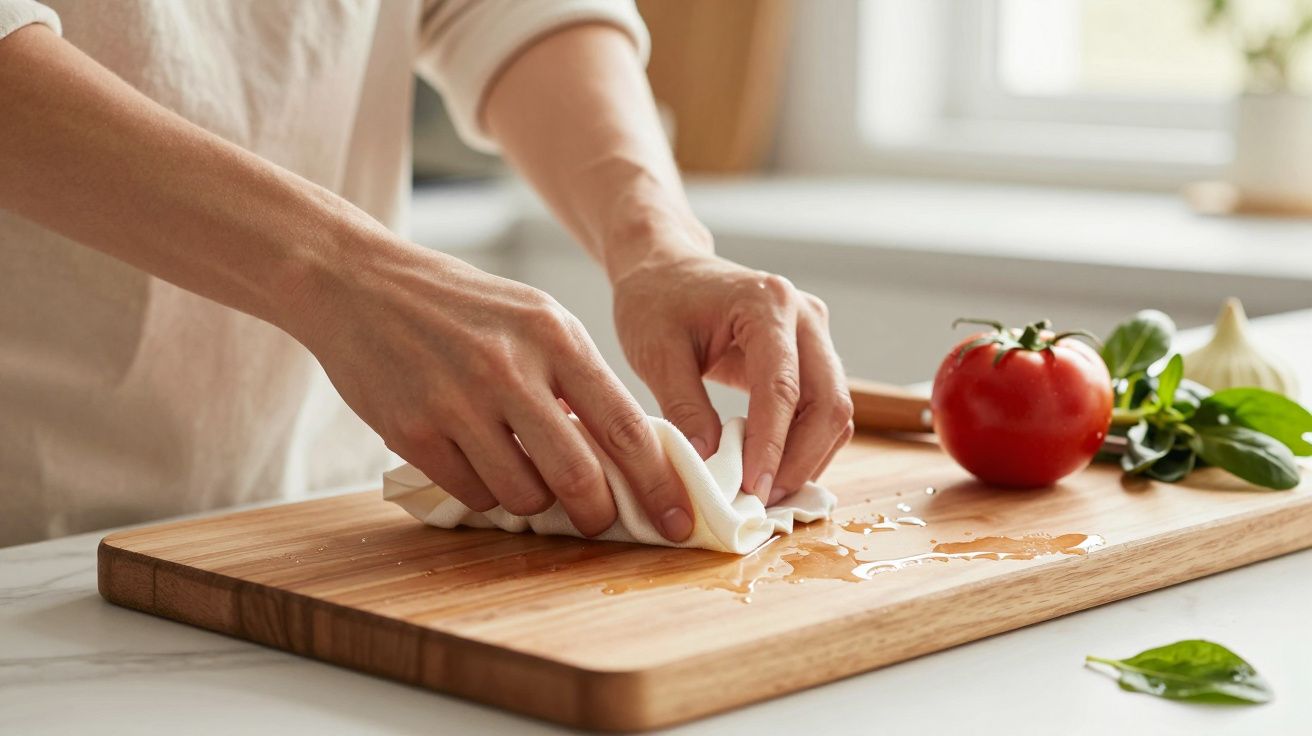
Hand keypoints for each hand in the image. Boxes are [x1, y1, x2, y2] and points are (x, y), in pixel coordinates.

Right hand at [291, 243, 694, 540]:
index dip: (658, 483)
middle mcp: (510, 369)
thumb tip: (621, 454)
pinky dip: (485, 492)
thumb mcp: (533, 319)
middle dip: (600, 513)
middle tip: (603, 521)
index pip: (625, 426)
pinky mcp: (413, 431)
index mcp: (555, 336)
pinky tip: (478, 462)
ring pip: (523, 495)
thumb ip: (576, 379)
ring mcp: (458, 402)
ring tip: (525, 473)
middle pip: (578, 476)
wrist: (359, 283)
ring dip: (535, 502)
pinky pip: (472, 493)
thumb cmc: (460, 305)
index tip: (678, 519)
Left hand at [611, 248, 853, 504]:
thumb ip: (684, 407)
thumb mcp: (656, 353)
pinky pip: (822, 408)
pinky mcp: (812, 354)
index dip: (771, 445)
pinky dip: (806, 444)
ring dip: (808, 457)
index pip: (782, 387)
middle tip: (762, 501)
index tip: (752, 489)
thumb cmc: (655, 302)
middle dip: (801, 459)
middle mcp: (805, 316)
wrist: (666, 269)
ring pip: (834, 410)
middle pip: (829, 401)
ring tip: (766, 494)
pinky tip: (774, 471)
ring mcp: (815, 334)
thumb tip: (711, 463)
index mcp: (767, 304)